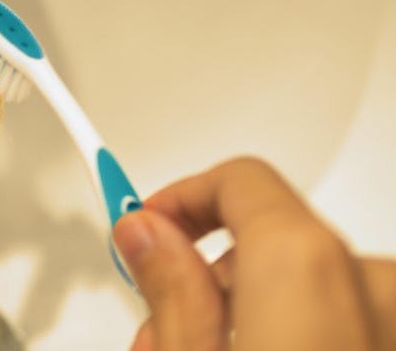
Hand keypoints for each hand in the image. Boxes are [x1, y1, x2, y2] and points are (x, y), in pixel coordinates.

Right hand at [113, 157, 395, 350]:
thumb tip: (147, 236)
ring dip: (244, 311)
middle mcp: (368, 284)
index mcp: (307, 267)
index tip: (142, 227)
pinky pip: (342, 318)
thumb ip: (170, 289)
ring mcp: (389, 321)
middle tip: (158, 324)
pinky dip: (295, 332)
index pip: (238, 179)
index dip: (178, 197)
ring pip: (305, 287)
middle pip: (270, 240)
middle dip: (205, 275)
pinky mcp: (390, 343)